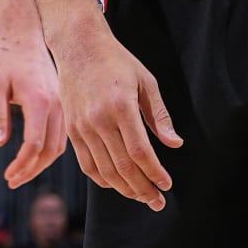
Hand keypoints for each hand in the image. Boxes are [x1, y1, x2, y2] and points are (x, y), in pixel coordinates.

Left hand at [0, 21, 65, 188]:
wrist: (24, 30)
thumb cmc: (6, 54)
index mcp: (38, 99)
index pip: (34, 144)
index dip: (21, 164)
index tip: (7, 175)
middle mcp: (56, 103)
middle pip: (51, 149)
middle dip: (31, 169)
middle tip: (12, 181)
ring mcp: (62, 102)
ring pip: (60, 144)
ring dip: (41, 162)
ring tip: (22, 173)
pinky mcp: (62, 100)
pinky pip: (62, 133)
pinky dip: (50, 149)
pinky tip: (35, 156)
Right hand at [52, 22, 181, 210]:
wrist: (78, 46)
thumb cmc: (116, 61)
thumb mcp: (146, 81)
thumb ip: (159, 116)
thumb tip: (175, 144)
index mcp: (121, 106)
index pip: (139, 151)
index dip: (154, 172)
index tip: (167, 185)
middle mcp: (99, 120)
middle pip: (122, 167)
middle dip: (143, 189)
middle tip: (157, 201)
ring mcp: (82, 127)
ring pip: (104, 170)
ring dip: (125, 189)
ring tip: (141, 196)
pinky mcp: (72, 130)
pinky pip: (87, 165)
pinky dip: (103, 180)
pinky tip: (117, 185)